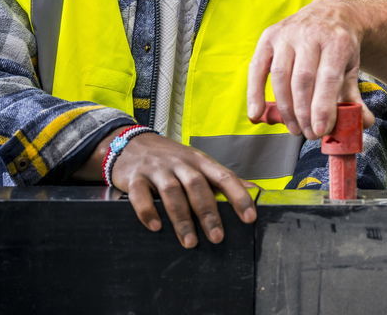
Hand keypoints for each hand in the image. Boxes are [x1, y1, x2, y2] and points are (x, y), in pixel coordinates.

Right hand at [105, 130, 256, 248]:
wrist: (131, 143)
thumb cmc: (171, 159)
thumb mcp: (198, 163)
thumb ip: (222, 178)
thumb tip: (254, 190)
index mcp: (200, 161)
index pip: (224, 176)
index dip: (239, 196)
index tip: (250, 218)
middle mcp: (180, 163)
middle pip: (198, 186)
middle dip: (208, 213)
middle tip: (217, 238)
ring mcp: (157, 169)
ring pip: (172, 192)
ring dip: (182, 219)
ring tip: (190, 242)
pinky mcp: (134, 177)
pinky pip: (140, 194)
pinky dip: (148, 211)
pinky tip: (156, 227)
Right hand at [247, 0, 374, 141]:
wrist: (329, 14)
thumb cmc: (340, 47)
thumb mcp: (352, 68)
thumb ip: (355, 97)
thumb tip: (363, 124)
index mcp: (337, 41)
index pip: (328, 79)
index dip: (322, 107)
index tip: (320, 130)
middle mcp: (311, 34)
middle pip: (303, 80)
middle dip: (304, 112)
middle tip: (308, 134)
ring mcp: (287, 34)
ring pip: (281, 76)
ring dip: (285, 108)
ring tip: (295, 128)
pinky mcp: (269, 36)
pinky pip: (257, 68)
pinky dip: (254, 93)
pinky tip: (256, 114)